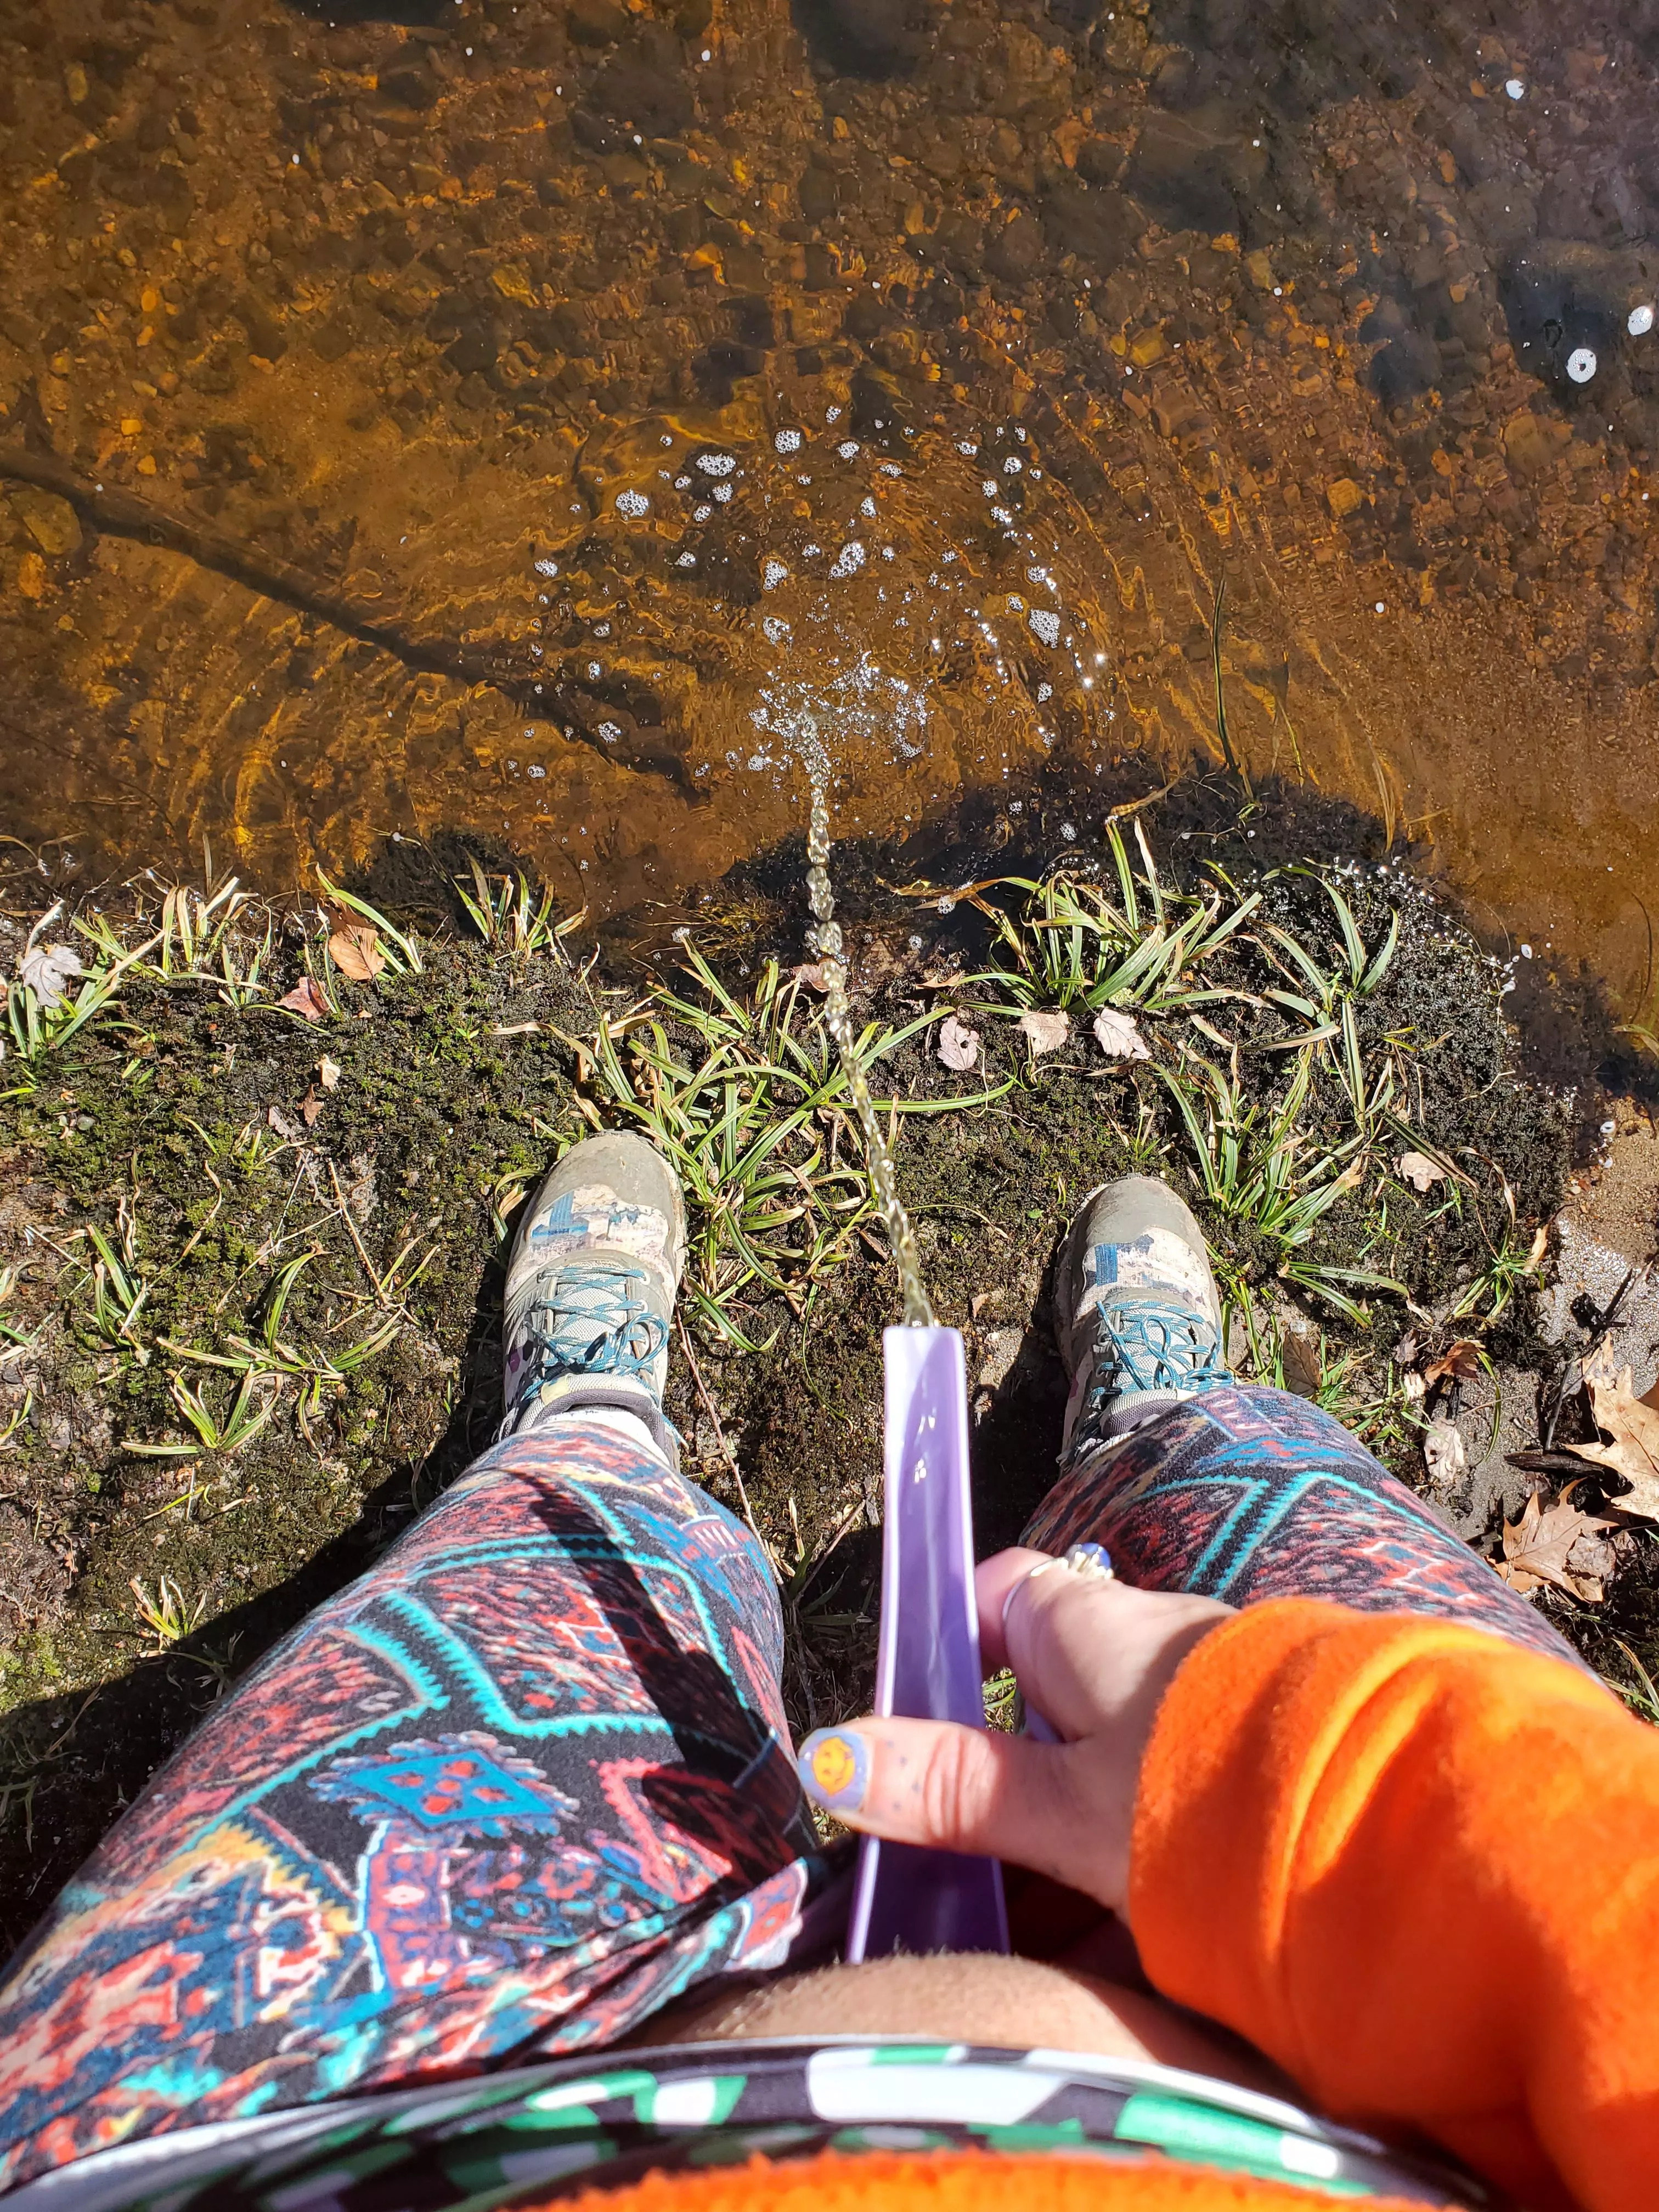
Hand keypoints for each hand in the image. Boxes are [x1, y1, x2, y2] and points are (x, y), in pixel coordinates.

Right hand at [796, 1548, 1231, 1917]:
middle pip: (1053, 1696)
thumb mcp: (1062, 1809)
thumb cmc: (1207, 1795)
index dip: (952, 1643)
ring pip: (1115, 1758)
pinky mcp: (1264, 1761)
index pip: (1001, 1597)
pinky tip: (1136, 1929)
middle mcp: (1155, 1645)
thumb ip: (954, 1788)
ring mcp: (1214, 1702)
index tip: (918, 1718)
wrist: (1390, 1825)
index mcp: (1091, 1628)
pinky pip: (1177, 1798)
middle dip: (1008, 1777)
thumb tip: (832, 1758)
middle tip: (965, 1862)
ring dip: (1076, 1829)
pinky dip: (1144, 1854)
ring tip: (1046, 1921)